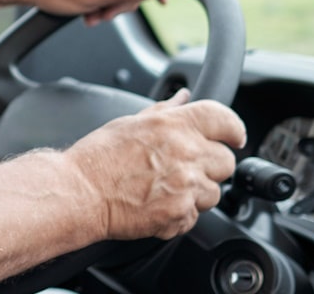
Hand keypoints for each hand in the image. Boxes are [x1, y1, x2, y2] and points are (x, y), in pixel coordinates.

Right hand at [62, 90, 246, 240]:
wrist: (80, 193)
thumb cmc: (98, 158)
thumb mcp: (131, 123)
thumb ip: (165, 110)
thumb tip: (183, 98)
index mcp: (175, 125)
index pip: (225, 120)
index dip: (233, 129)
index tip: (234, 137)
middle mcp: (186, 153)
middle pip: (226, 161)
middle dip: (211, 165)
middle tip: (186, 167)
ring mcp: (186, 186)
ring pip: (214, 192)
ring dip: (196, 192)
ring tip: (166, 189)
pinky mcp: (180, 214)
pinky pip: (195, 216)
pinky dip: (180, 214)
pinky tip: (157, 204)